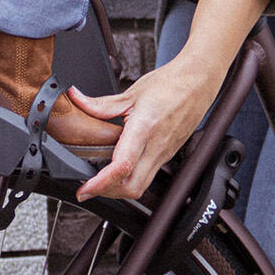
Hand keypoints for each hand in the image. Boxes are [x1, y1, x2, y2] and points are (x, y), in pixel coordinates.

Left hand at [71, 52, 226, 202]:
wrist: (198, 82)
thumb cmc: (170, 85)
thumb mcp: (131, 93)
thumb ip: (100, 104)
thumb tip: (76, 99)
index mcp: (145, 128)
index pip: (122, 166)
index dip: (100, 183)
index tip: (84, 187)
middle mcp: (157, 146)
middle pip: (132, 187)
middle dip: (106, 192)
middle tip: (88, 187)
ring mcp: (165, 154)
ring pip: (141, 186)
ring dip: (118, 189)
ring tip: (100, 182)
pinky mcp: (168, 155)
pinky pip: (148, 177)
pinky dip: (130, 180)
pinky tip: (118, 171)